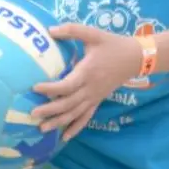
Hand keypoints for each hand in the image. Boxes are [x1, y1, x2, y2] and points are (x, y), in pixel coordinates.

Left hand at [31, 24, 141, 140]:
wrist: (135, 58)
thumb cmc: (112, 44)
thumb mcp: (93, 33)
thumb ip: (72, 30)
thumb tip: (49, 30)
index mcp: (87, 72)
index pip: (67, 85)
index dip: (51, 89)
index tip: (35, 87)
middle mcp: (90, 88)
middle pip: (68, 104)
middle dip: (50, 110)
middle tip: (32, 114)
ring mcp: (94, 97)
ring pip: (75, 113)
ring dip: (59, 122)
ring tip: (42, 128)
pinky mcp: (98, 100)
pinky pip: (86, 117)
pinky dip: (75, 127)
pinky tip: (64, 137)